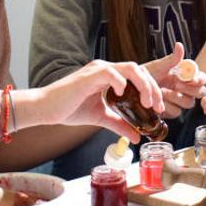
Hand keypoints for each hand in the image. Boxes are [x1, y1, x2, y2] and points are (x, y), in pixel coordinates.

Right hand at [39, 60, 163, 142]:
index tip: (158, 109)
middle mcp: (106, 69)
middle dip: (153, 89)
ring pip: (131, 68)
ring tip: (146, 103)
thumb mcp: (101, 118)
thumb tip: (136, 136)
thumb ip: (119, 124)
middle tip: (157, 107)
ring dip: (143, 86)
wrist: (46, 109)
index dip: (152, 90)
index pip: (139, 77)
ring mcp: (98, 69)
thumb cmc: (69, 109)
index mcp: (110, 76)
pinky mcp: (89, 75)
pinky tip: (122, 95)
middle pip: (140, 71)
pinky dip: (120, 82)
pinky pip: (111, 73)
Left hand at [144, 42, 205, 118]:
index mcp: (186, 76)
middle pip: (200, 92)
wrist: (134, 88)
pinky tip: (159, 100)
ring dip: (176, 97)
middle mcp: (186, 89)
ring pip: (189, 103)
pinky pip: (177, 111)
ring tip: (162, 91)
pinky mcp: (172, 111)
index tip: (193, 78)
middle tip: (177, 84)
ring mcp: (180, 100)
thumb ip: (172, 58)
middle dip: (190, 89)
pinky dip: (168, 105)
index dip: (200, 79)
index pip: (201, 78)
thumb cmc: (148, 75)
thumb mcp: (160, 65)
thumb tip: (179, 45)